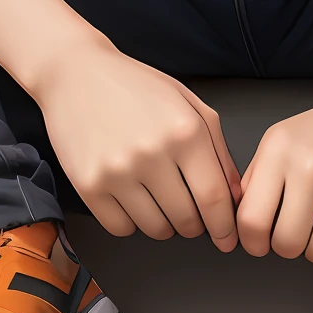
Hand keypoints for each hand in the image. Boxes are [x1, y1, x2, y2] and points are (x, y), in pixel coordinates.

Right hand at [35, 41, 242, 249]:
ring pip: (156, 229)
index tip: (226, 238)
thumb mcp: (188, 104)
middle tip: (189, 211)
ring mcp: (118, 172)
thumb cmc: (136, 87)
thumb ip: (218, 150)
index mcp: (185, 131)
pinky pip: (121, 228)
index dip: (224, 226)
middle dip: (194, 224)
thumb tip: (235, 196)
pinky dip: (131, 221)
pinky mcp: (89, 186)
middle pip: (187, 220)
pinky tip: (131, 197)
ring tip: (158, 197)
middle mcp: (153, 153)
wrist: (77, 74)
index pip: (214, 198)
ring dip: (164, 224)